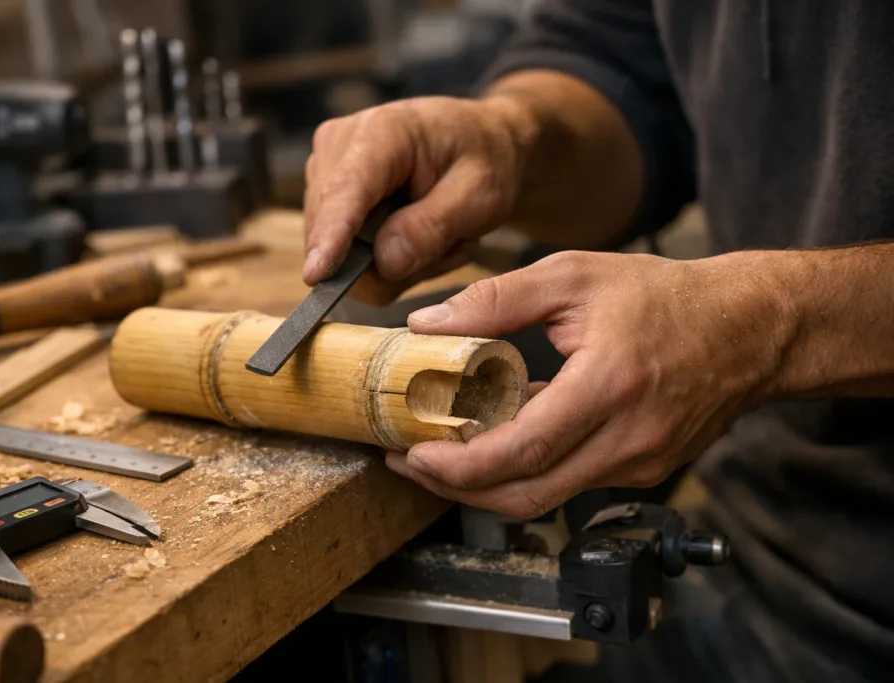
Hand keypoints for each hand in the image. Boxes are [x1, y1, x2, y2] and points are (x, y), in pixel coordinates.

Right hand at [303, 96, 530, 303]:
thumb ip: (433, 226)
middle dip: (391, 260)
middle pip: (337, 234)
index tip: (315, 275)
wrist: (477, 142)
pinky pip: (344, 261)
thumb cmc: (482, 158)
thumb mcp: (480, 193)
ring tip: (437, 235)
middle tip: (449, 243)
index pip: (345, 192)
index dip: (330, 235)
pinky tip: (416, 238)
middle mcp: (337, 147)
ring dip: (392, 263)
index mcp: (381, 132)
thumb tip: (385, 261)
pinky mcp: (324, 200)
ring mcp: (324, 173)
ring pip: (340, 256)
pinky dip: (384, 263)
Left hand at [386, 250, 791, 518]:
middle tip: (412, 463)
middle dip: (457, 490)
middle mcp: (627, 439)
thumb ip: (497, 298)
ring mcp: (640, 463)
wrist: (749, 328)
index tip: (412, 455)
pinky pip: (572, 482)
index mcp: (608, 387)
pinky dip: (528, 471)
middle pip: (526, 495)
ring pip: (546, 498)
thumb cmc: (665, 297)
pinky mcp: (644, 471)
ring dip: (488, 485)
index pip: (520, 452)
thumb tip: (427, 323)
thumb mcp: (574, 276)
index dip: (457, 467)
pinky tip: (500, 442)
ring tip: (444, 454)